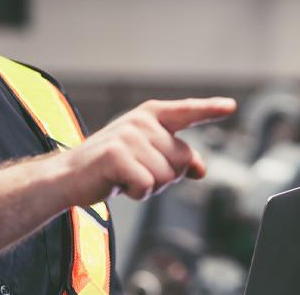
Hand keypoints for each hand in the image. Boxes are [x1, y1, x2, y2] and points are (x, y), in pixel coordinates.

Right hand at [55, 97, 235, 204]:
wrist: (68, 176)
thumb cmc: (110, 166)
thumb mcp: (147, 157)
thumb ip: (176, 158)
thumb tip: (202, 169)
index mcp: (150, 116)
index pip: (186, 112)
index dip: (209, 109)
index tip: (230, 106)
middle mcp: (141, 121)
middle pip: (182, 159)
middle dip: (165, 176)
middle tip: (136, 172)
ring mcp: (128, 136)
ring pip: (166, 176)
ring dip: (149, 186)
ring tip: (125, 177)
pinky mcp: (116, 155)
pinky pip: (146, 186)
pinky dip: (135, 193)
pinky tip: (117, 183)